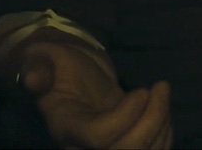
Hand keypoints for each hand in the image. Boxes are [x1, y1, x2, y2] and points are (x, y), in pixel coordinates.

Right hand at [19, 41, 173, 149]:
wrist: (69, 77)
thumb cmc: (55, 66)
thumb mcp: (39, 60)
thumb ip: (36, 69)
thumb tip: (35, 79)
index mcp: (66, 126)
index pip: (99, 137)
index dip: (125, 118)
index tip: (142, 90)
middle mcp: (85, 147)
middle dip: (151, 122)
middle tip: (161, 87)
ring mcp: (108, 148)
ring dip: (162, 123)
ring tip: (162, 91)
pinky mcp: (126, 145)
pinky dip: (166, 131)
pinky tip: (163, 106)